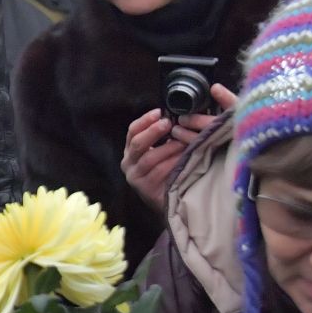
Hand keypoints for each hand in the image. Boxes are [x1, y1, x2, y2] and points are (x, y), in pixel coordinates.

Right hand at [122, 85, 234, 211]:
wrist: (170, 200)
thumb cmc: (168, 171)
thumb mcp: (162, 151)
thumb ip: (163, 137)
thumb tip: (175, 116)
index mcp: (131, 150)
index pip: (132, 131)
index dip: (145, 120)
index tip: (159, 112)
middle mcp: (129, 163)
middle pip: (137, 143)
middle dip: (153, 131)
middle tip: (168, 123)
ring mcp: (136, 177)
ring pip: (149, 158)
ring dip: (167, 148)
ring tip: (182, 142)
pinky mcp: (146, 189)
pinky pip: (158, 173)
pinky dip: (171, 164)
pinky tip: (182, 158)